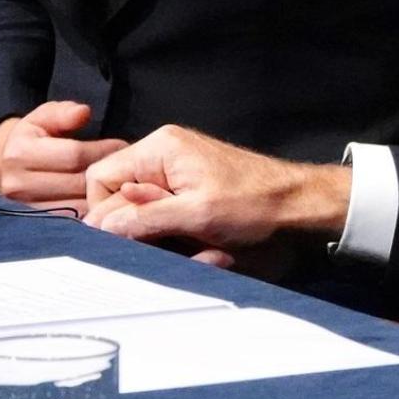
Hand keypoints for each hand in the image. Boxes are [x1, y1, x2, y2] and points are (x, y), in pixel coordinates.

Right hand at [0, 101, 127, 214]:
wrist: (5, 165)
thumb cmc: (34, 136)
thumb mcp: (44, 116)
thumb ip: (64, 112)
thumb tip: (83, 112)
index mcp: (21, 154)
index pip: (74, 155)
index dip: (102, 150)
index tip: (122, 146)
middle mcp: (19, 184)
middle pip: (76, 183)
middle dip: (106, 175)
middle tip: (128, 168)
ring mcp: (25, 206)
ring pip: (75, 206)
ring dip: (100, 197)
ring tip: (120, 185)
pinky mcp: (35, 221)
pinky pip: (70, 221)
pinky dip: (89, 212)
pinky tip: (104, 201)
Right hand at [84, 124, 349, 252]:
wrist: (298, 203)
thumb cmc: (255, 201)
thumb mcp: (196, 214)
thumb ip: (144, 218)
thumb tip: (100, 227)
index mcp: (159, 149)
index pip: (101, 179)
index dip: (108, 214)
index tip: (129, 238)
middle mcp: (163, 157)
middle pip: (120, 200)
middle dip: (143, 231)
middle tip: (173, 245)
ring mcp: (176, 175)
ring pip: (144, 217)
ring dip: (165, 241)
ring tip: (201, 248)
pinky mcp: (188, 194)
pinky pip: (166, 221)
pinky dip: (182, 240)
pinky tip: (209, 250)